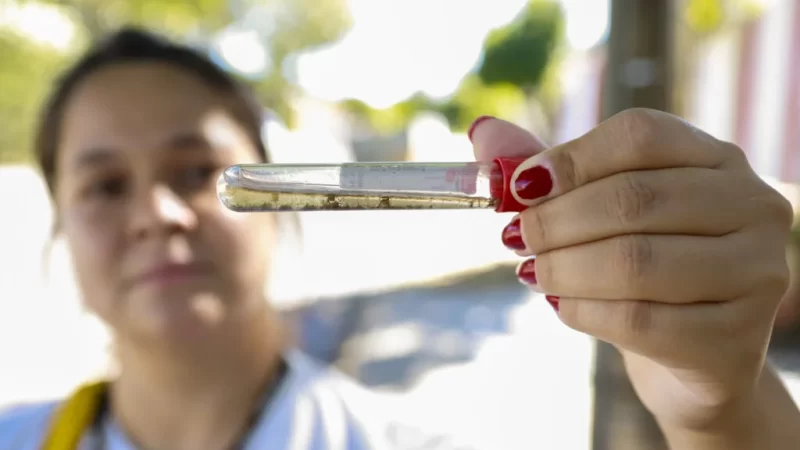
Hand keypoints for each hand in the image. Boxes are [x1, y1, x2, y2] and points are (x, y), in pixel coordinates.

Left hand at [470, 110, 793, 433]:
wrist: (691, 353)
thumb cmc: (642, 266)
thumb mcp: (600, 211)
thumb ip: (548, 171)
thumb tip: (482, 131)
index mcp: (717, 160)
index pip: (640, 135)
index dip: (568, 159)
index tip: (518, 189)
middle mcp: (752, 206)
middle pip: (632, 198)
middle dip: (554, 220)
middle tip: (513, 237)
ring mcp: (755, 274)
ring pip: (633, 261)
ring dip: (561, 267)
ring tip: (531, 272)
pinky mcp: (734, 339)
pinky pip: (637, 320)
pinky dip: (581, 310)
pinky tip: (560, 305)